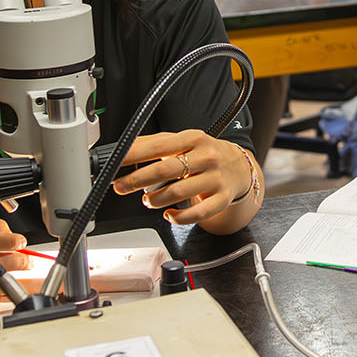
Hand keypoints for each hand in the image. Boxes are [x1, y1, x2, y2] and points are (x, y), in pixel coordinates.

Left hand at [113, 130, 252, 224]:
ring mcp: (215, 179)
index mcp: (193, 139)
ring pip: (179, 193)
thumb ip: (156, 143)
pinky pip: (198, 213)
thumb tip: (126, 147)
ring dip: (156, 199)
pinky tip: (168, 215)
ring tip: (147, 200)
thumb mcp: (184, 141)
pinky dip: (178, 218)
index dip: (135, 154)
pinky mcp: (222, 198)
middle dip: (138, 180)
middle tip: (121, 186)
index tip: (116, 161)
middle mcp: (206, 157)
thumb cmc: (205, 154)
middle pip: (166, 170)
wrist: (240, 167)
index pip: (159, 146)